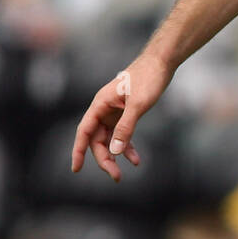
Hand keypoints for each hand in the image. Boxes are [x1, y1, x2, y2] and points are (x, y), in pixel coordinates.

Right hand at [70, 52, 172, 181]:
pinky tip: (136, 160)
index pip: (84, 131)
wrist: (161, 62)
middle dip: (104, 159)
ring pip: (109, 139)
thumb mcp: (138, 105)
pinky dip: (127, 147)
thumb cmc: (148, 78)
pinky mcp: (126, 113)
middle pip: (97, 139)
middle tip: (116, 176)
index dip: (79, 151)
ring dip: (115, 156)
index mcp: (100, 104)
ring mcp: (114, 111)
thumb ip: (126, 128)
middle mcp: (104, 108)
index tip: (76, 169)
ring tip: (122, 173)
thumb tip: (115, 150)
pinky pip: (122, 134)